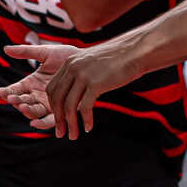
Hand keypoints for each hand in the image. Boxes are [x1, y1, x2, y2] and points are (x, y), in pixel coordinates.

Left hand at [0, 41, 141, 139]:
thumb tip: (77, 94)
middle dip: (58, 119)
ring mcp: (83, 76)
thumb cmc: (116, 58)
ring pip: (69, 106)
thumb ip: (80, 74)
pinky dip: (85, 120)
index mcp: (70, 62)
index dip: (53, 106)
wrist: (134, 51)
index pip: (52, 88)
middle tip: (61, 133)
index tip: (58, 118)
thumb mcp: (92, 62)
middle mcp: (73, 68)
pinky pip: (85, 108)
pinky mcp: (96, 84)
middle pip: (57, 99)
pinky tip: (89, 127)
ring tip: (73, 135)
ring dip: (70, 124)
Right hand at [0, 43, 79, 130]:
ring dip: (27, 111)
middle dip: (17, 101)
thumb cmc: (66, 55)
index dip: (8, 92)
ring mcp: (48, 103)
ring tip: (23, 107)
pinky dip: (42, 123)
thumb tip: (5, 48)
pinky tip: (35, 123)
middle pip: (24, 102)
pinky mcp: (61, 110)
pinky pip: (49, 119)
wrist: (88, 61)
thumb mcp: (45, 52)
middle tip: (13, 99)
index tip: (1, 92)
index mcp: (31, 83)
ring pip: (34, 112)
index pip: (16, 89)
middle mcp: (37, 95)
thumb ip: (26, 52)